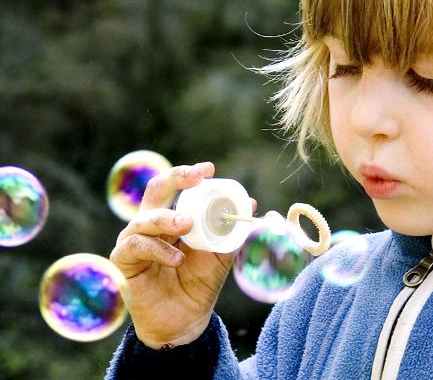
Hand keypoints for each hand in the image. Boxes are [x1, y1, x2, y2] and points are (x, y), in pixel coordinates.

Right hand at [110, 162, 242, 348]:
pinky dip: (158, 249)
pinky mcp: (124, 260)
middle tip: (197, 178)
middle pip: (156, 190)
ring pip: (145, 218)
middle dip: (176, 179)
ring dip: (168, 218)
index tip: (209, 170)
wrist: (185, 321)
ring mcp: (135, 240)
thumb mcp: (220, 255)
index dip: (189, 174)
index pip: (177, 187)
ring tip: (188, 225)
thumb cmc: (200, 283)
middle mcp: (152, 224)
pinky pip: (136, 246)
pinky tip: (177, 259)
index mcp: (173, 217)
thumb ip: (232, 231)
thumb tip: (251, 204)